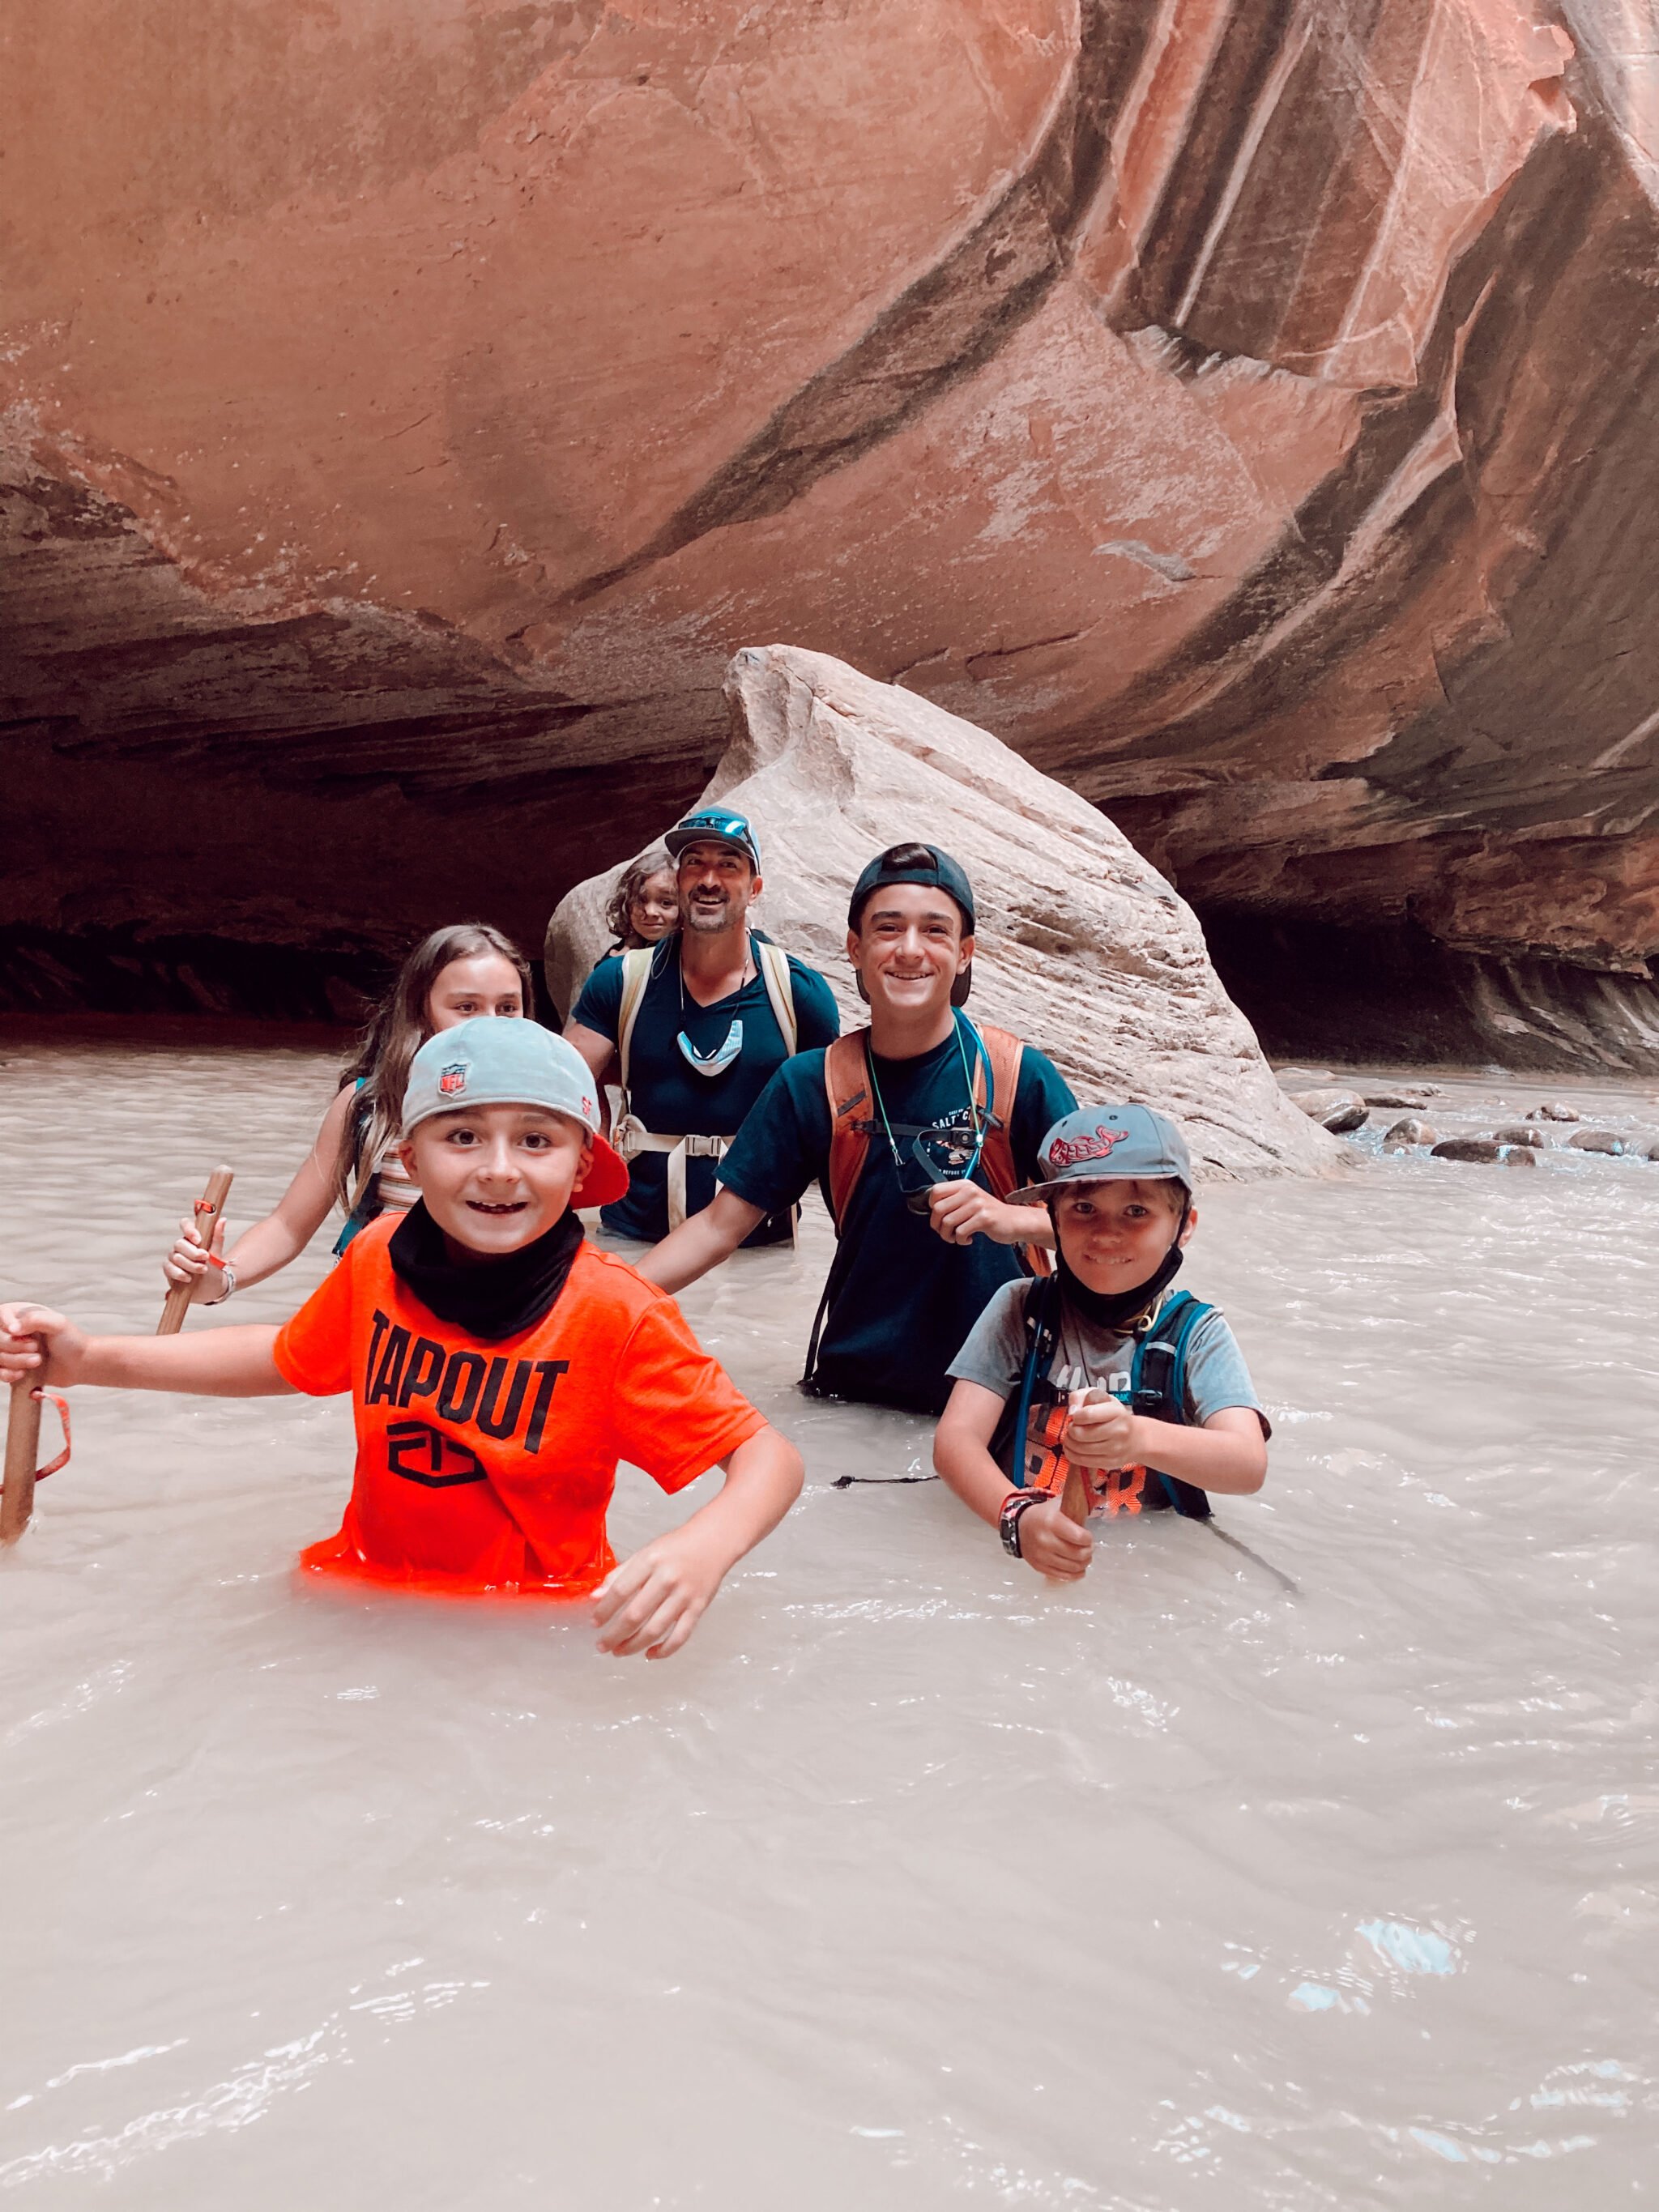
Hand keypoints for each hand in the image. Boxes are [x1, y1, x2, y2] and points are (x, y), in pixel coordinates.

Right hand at [0, 1303, 87, 1389]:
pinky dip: (8, 1375)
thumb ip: (34, 1319)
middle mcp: (15, 1332)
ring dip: (16, 1361)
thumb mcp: (57, 1323)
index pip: (1, 1314)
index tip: (17, 1332)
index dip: (5, 1325)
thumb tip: (12, 1328)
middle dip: (14, 1347)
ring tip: (37, 1361)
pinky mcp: (13, 1367)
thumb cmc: (72, 1341)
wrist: (80, 1364)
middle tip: (36, 1348)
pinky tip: (23, 1374)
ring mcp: (12, 1350)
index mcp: (23, 1316)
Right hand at [162, 1211, 226, 1298]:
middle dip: (193, 1252)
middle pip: (179, 1243)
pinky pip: (168, 1268)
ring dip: (190, 1264)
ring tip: (203, 1270)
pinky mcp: (169, 1269)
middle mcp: (181, 1245)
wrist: (211, 1287)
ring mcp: (174, 1257)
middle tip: (205, 1257)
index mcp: (192, 1237)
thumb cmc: (213, 1268)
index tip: (198, 1239)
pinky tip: (189, 1278)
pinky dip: (179, 1273)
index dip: (189, 1230)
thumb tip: (222, 1220)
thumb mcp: (217, 1253)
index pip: (185, 1224)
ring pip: (175, 1257)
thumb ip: (217, 1237)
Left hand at [592, 1525, 729, 1658]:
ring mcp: (684, 1595)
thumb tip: (595, 1598)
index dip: (604, 1610)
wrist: (712, 1542)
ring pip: (655, 1629)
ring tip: (619, 1651)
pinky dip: (664, 1650)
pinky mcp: (698, 1608)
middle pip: (635, 1614)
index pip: (620, 1591)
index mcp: (650, 1561)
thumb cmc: (675, 1548)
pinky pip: (680, 1636)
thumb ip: (619, 1575)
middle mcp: (667, 1579)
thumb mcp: (644, 1553)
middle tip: (602, 1645)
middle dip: (614, 1635)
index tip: (594, 1623)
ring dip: (633, 1645)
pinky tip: (649, 1654)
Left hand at [926, 1181, 1013, 1246]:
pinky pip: (960, 1232)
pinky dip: (960, 1240)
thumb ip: (953, 1201)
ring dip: (948, 1236)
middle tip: (945, 1232)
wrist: (1014, 1221)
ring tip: (956, 1237)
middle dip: (937, 1225)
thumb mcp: (971, 1200)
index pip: (936, 1191)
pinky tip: (968, 1239)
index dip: (931, 1207)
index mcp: (964, 1185)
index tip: (939, 1216)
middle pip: (938, 1208)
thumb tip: (931, 1211)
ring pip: (947, 1222)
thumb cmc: (988, 1213)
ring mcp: (978, 1204)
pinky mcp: (984, 1218)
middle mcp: (970, 1191)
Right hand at [1016, 1496, 1092, 1579]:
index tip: (1088, 1536)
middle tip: (1089, 1548)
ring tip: (1084, 1557)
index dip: (1088, 1538)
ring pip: (1072, 1567)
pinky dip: (1075, 1574)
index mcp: (1052, 1522)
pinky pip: (1063, 1576)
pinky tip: (1079, 1569)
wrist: (1021, 1525)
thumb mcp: (1059, 1504)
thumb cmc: (1045, 1514)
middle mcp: (1045, 1540)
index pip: (1080, 1537)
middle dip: (1089, 1552)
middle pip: (1078, 1554)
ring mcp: (1041, 1556)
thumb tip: (1101, 1499)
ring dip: (1084, 1563)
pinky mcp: (1039, 1567)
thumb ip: (1078, 1503)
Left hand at [1061, 1390, 1140, 1471]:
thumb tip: (1071, 1411)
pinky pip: (1083, 1461)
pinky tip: (1072, 1448)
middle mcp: (1119, 1431)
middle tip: (1072, 1427)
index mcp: (1117, 1412)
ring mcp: (1115, 1449)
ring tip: (1072, 1437)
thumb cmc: (1113, 1416)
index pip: (1088, 1414)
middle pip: (1081, 1434)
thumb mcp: (1100, 1398)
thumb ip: (1081, 1396)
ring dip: (1069, 1443)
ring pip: (1080, 1449)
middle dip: (1071, 1430)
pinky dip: (1072, 1455)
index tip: (1076, 1416)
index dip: (1076, 1416)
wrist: (1134, 1437)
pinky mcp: (1110, 1462)